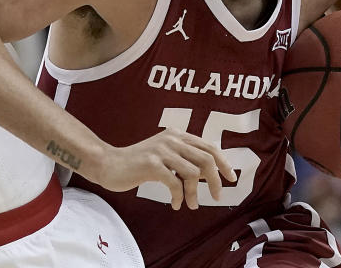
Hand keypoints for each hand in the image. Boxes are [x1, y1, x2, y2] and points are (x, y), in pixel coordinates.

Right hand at [83, 128, 236, 210]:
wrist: (109, 164)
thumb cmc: (138, 163)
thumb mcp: (165, 156)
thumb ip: (184, 159)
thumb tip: (209, 173)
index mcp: (176, 135)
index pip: (208, 146)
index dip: (223, 162)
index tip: (231, 178)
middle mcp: (171, 139)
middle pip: (206, 159)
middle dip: (215, 181)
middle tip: (217, 196)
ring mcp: (161, 150)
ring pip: (192, 173)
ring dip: (195, 193)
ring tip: (191, 204)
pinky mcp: (151, 164)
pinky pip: (175, 184)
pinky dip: (179, 197)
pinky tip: (176, 204)